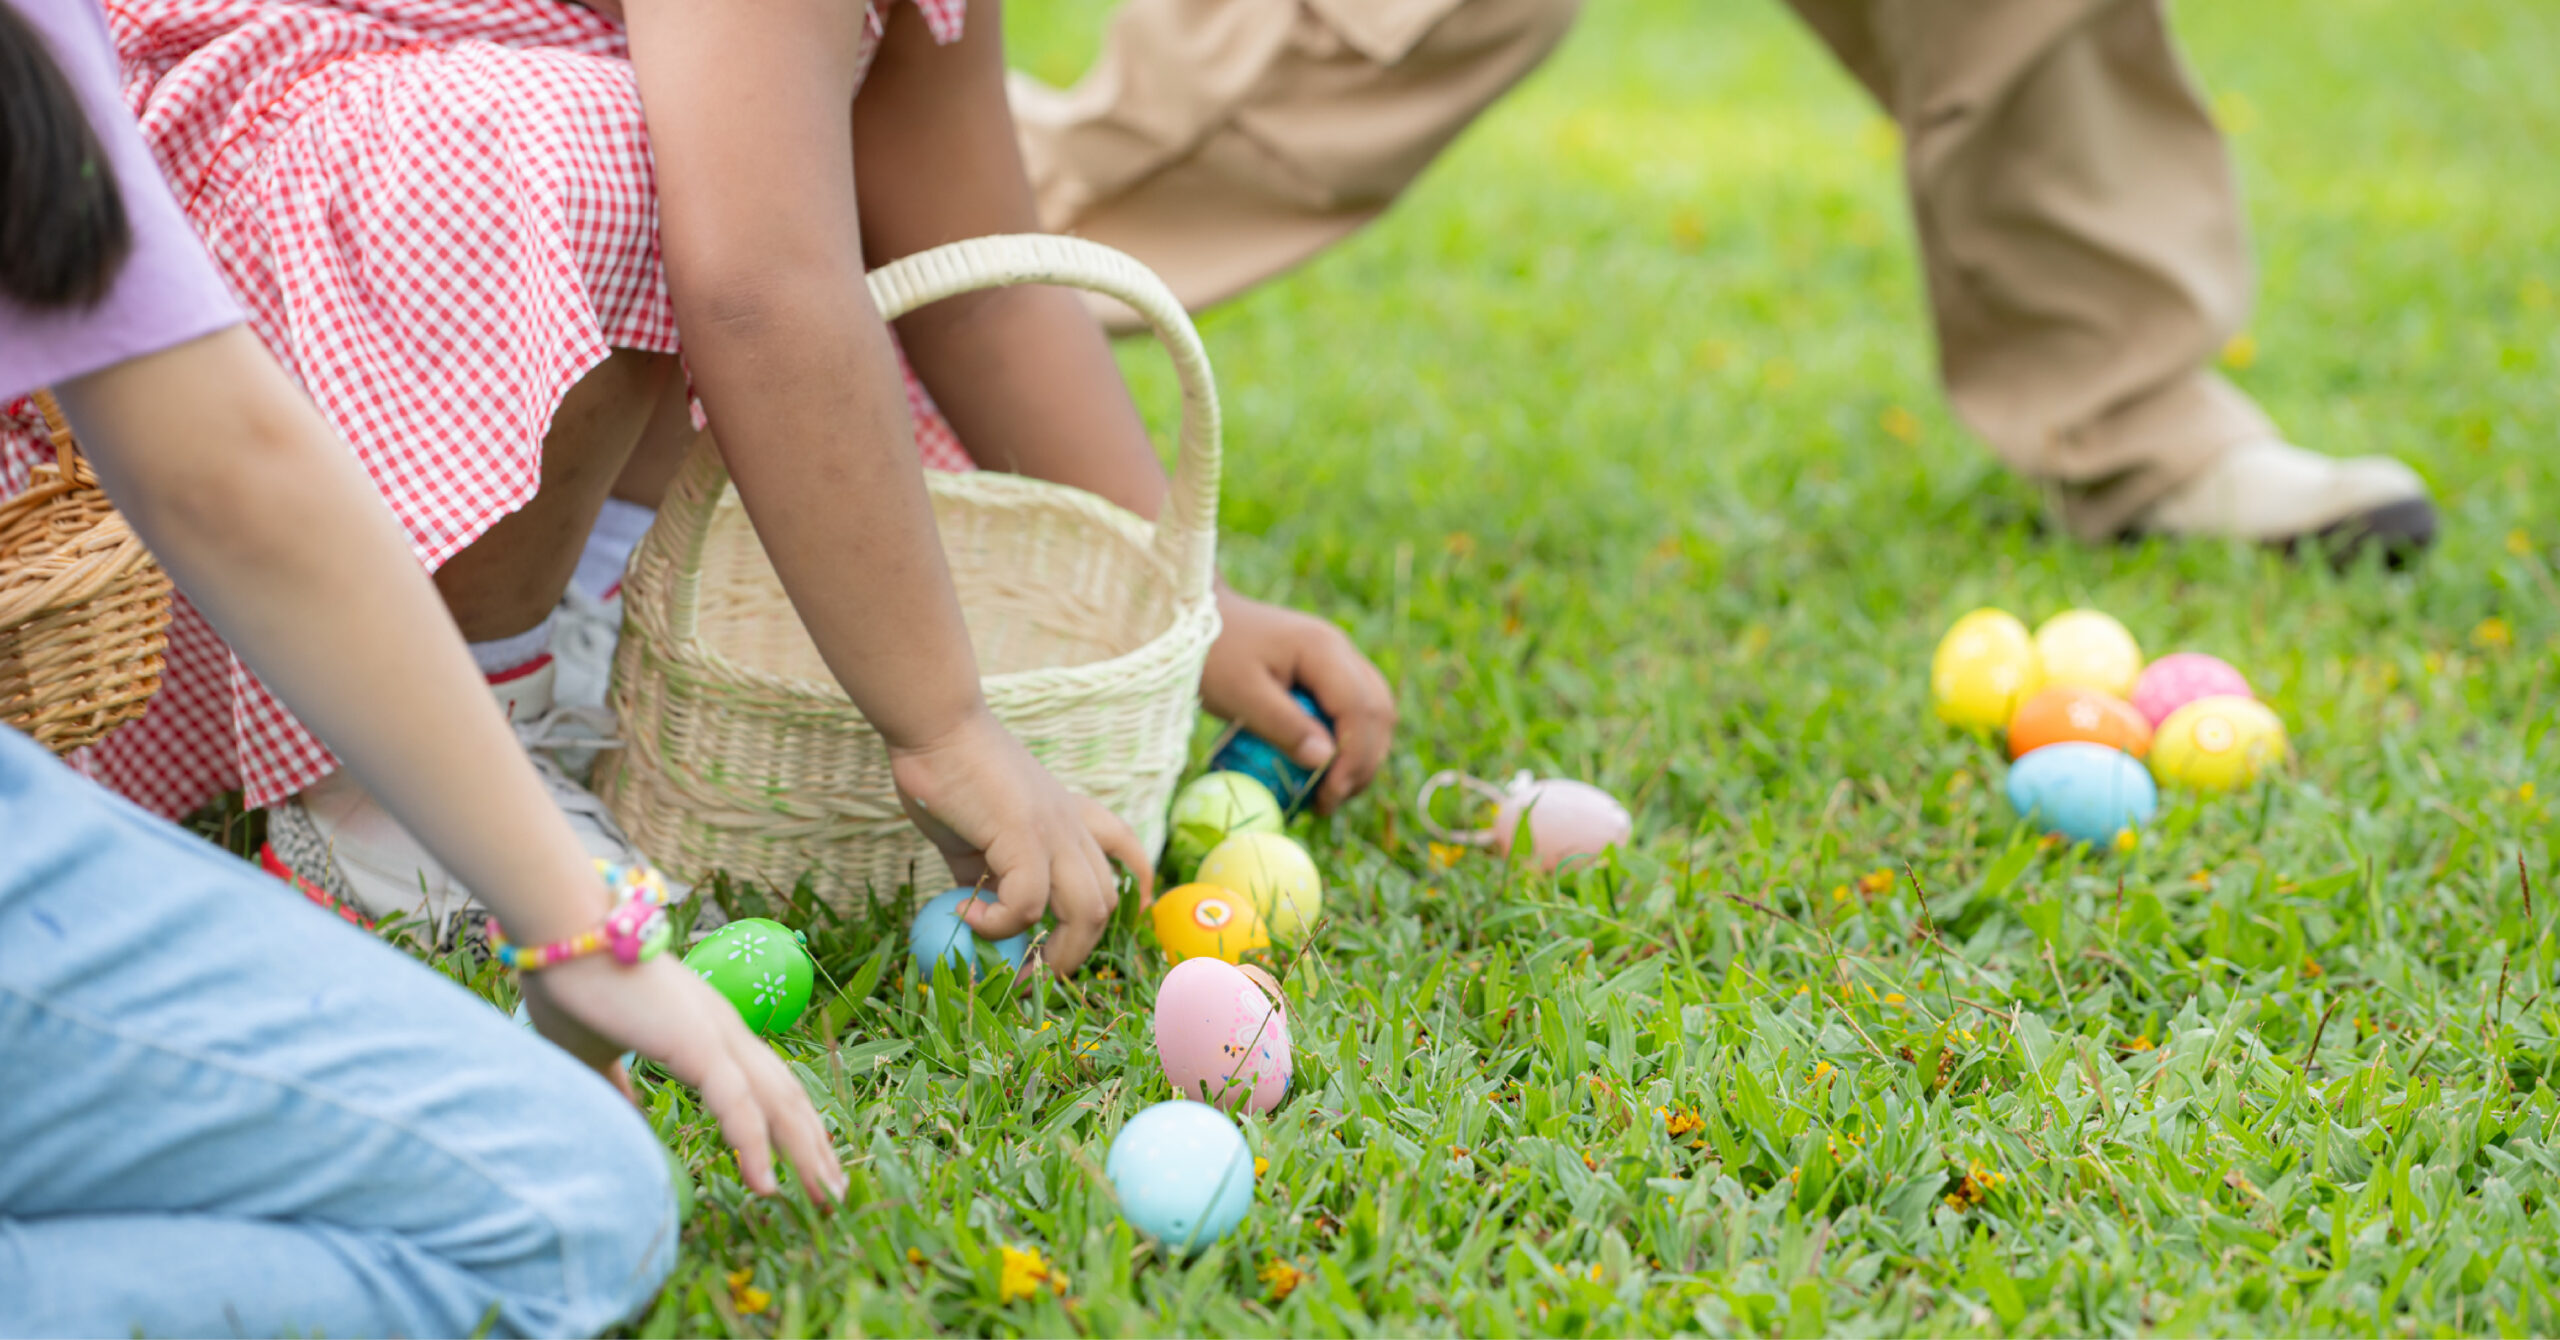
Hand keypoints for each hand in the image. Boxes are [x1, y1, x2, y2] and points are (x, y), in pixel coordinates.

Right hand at [519, 952, 846, 1204]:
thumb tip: (625, 1115)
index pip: (764, 1083)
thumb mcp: (593, 1053)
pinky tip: (764, 1185)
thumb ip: (617, 1085)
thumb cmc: (570, 985)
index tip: (802, 1163)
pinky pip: (737, 1103)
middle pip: (786, 1094)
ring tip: (825, 1196)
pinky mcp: (697, 1042)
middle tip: (834, 1190)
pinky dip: (755, 1144)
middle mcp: (724, 1030)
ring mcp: (715, 1034)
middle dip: (813, 1144)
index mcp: (707, 1030)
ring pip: (777, 1101)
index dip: (787, 1123)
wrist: (556, 936)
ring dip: (804, 1151)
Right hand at [889, 704, 1152, 973]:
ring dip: (1054, 952)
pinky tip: (963, 914)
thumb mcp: (975, 831)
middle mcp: (1070, 825)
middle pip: (1106, 903)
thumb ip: (986, 871)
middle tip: (1032, 973)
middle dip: (1076, 951)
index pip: (1124, 848)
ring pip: (1088, 911)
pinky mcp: (1024, 835)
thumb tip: (976, 913)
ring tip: (1012, 964)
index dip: (1136, 883)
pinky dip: (998, 923)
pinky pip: (1028, 903)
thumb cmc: (947, 768)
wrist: (934, 723)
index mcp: (1066, 816)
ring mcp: (1053, 831)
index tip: (1128, 914)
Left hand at [1202, 587, 1395, 814]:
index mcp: (1323, 650)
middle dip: (1362, 763)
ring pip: (1375, 711)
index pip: (1360, 710)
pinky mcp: (1328, 669)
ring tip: (1330, 792)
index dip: (1353, 758)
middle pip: (1378, 712)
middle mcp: (1341, 650)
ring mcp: (1338, 658)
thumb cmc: (1213, 654)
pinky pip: (1357, 708)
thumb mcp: (1240, 695)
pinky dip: (1351, 741)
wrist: (1195, 619)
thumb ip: (1283, 725)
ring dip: (1362, 754)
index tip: (1329, 796)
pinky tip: (1326, 767)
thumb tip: (1325, 761)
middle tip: (1330, 802)